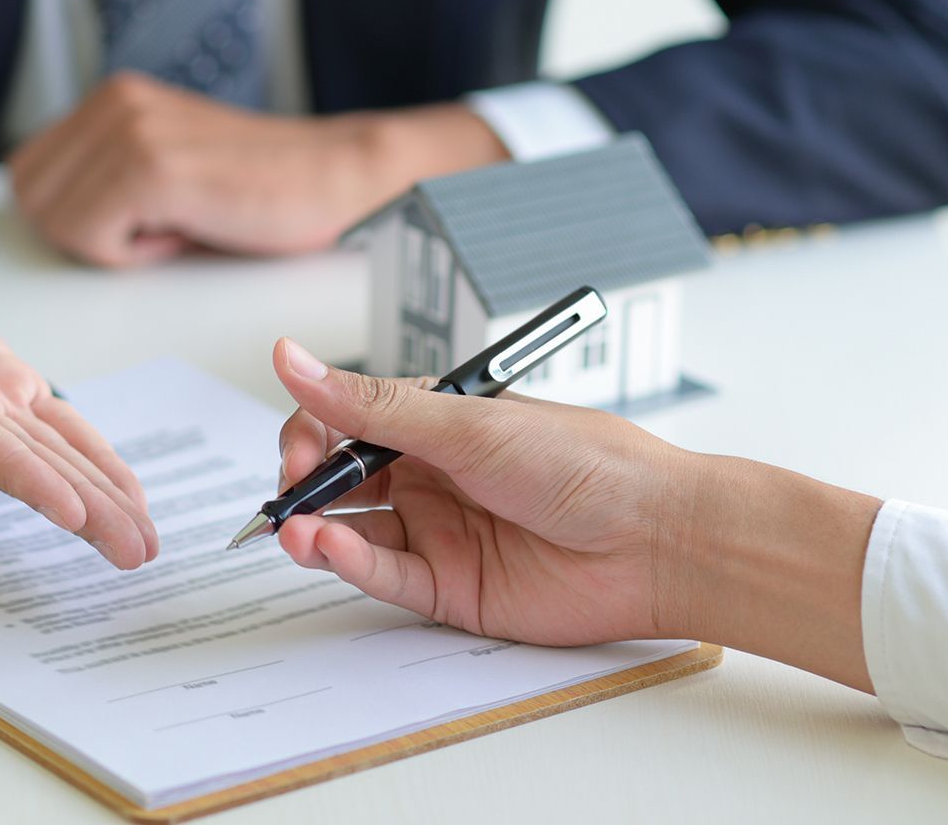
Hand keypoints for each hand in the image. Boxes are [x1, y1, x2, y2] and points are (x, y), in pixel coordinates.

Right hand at [0, 180, 157, 568]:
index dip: (17, 473)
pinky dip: (90, 462)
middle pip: (14, 465)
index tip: (67, 510)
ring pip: (40, 459)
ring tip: (139, 541)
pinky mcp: (0, 388)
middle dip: (76, 509)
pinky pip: (50, 431)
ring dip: (92, 502)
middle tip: (133, 550)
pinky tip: (122, 496)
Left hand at [7, 72, 507, 266]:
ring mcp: (130, 129)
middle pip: (30, 199)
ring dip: (114, 245)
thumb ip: (104, 176)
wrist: (340, 178)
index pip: (27, 176)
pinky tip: (186, 231)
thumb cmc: (262, 193)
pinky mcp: (151, 166)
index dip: (75, 218)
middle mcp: (113, 101)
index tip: (141, 218)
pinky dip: (134, 254)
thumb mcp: (166, 169)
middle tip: (160, 225)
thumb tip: (43, 215)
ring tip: (179, 224)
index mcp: (112, 98)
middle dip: (86, 233)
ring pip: (55, 221)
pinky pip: (91, 238)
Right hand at [270, 339, 881, 689]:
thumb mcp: (468, 424)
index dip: (313, 430)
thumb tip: (290, 358)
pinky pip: (385, 576)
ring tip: (296, 530)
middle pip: (343, 478)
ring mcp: (440, 532)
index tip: (297, 446)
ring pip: (354, 532)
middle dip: (304, 483)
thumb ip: (370, 405)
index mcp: (438, 421)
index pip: (348, 420)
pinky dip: (349, 563)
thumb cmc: (584, 464)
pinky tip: (330, 549)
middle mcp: (433, 475)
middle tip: (290, 491)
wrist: (657, 540)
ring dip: (316, 529)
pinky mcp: (451, 587)